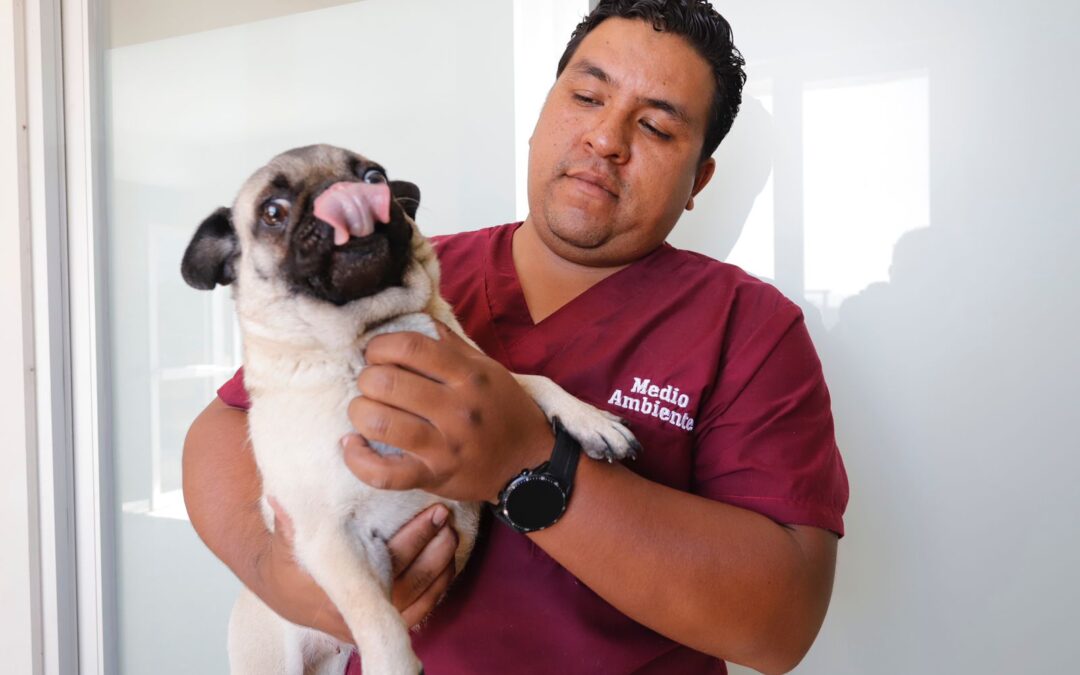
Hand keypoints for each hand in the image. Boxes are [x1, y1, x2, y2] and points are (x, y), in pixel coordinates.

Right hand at [258, 500, 458, 641]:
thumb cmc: (287, 562)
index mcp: (335, 591)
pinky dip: (437, 589)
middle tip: (447, 520)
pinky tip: (448, 564)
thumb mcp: (285, 541)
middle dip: (433, 550)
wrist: (283, 592)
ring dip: (441, 568)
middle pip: (408, 583)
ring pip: (417, 601)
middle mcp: (356, 612)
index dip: (414, 538)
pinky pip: (417, 612)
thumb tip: (281, 497)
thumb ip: (289, 521)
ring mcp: (370, 621)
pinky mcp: (380, 622)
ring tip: (452, 536)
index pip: (385, 563)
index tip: (433, 514)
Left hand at [342, 322, 553, 502]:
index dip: (380, 346)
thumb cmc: (505, 411)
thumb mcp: (489, 370)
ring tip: (364, 410)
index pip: (410, 347)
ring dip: (359, 412)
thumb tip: (418, 320)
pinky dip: (358, 458)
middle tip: (371, 383)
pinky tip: (352, 444)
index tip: (376, 353)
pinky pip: (383, 473)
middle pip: (387, 382)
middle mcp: (457, 409)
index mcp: (469, 376)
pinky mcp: (433, 476)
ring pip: (379, 423)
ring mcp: (444, 446)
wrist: (530, 463)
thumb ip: (453, 346)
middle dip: (366, 378)